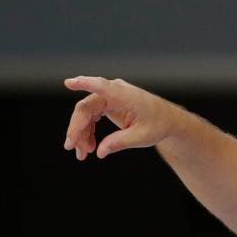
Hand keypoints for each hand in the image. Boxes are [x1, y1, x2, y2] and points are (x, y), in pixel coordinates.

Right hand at [63, 76, 182, 159]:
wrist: (167, 120)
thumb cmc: (159, 125)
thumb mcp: (143, 137)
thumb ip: (121, 142)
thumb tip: (100, 152)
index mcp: (126, 96)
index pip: (102, 86)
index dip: (85, 84)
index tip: (69, 83)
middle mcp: (114, 92)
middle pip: (86, 108)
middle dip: (76, 128)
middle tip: (71, 147)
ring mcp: (109, 97)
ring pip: (85, 114)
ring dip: (81, 133)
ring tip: (82, 154)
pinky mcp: (107, 104)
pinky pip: (91, 117)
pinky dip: (88, 132)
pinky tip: (89, 146)